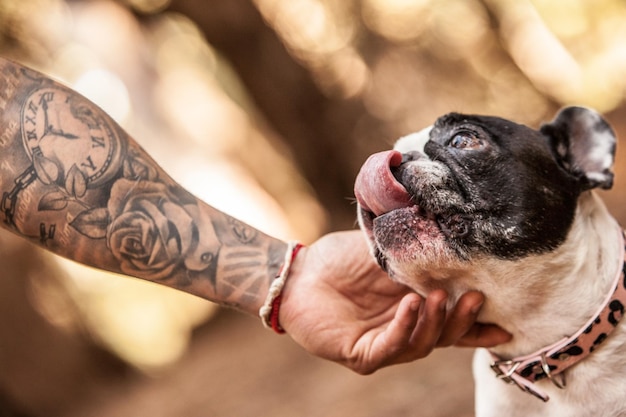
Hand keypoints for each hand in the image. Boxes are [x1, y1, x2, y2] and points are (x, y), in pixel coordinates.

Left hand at [280, 230, 510, 373]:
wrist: (299, 271)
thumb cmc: (340, 260)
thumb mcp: (386, 252)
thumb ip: (415, 253)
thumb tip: (452, 231)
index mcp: (415, 307)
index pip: (453, 321)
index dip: (479, 325)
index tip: (506, 321)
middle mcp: (404, 330)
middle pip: (444, 337)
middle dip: (464, 321)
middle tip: (476, 298)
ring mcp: (384, 344)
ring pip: (422, 345)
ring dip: (435, 322)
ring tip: (440, 297)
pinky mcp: (362, 354)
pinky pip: (390, 346)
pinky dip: (404, 327)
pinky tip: (410, 306)